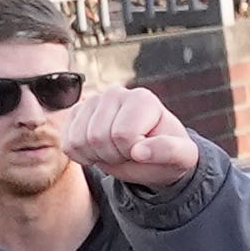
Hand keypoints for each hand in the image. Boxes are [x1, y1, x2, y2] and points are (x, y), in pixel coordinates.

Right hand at [58, 82, 213, 188]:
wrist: (150, 155)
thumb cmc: (168, 153)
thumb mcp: (182, 156)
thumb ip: (168, 151)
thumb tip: (138, 151)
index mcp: (143, 99)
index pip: (123, 134)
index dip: (132, 152)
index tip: (145, 149)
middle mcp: (115, 93)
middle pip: (97, 137)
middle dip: (114, 155)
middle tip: (129, 152)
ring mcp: (92, 101)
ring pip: (79, 141)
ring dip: (97, 157)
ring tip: (116, 151)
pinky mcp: (76, 114)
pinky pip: (67, 144)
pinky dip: (82, 156)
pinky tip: (98, 151)